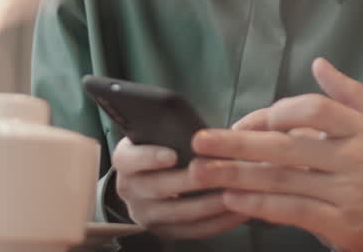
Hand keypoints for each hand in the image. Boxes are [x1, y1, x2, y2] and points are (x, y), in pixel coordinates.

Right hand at [111, 136, 247, 238]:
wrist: (149, 176)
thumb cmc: (162, 146)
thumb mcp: (157, 134)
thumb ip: (172, 130)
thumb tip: (203, 131)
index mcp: (125, 160)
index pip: (129, 159)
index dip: (150, 157)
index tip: (173, 155)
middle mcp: (130, 189)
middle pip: (158, 188)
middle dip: (192, 181)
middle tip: (218, 172)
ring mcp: (146, 214)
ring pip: (179, 213)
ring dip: (210, 204)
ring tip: (234, 191)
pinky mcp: (164, 231)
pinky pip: (193, 230)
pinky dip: (218, 222)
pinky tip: (237, 211)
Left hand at [190, 58, 362, 250]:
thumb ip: (350, 93)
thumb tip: (319, 65)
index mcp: (361, 128)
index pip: (312, 111)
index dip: (275, 114)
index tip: (247, 123)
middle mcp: (351, 158)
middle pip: (285, 146)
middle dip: (237, 144)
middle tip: (200, 141)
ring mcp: (344, 192)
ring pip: (282, 180)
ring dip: (237, 176)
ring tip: (202, 172)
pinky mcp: (340, 224)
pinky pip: (293, 211)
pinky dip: (260, 205)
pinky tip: (234, 200)